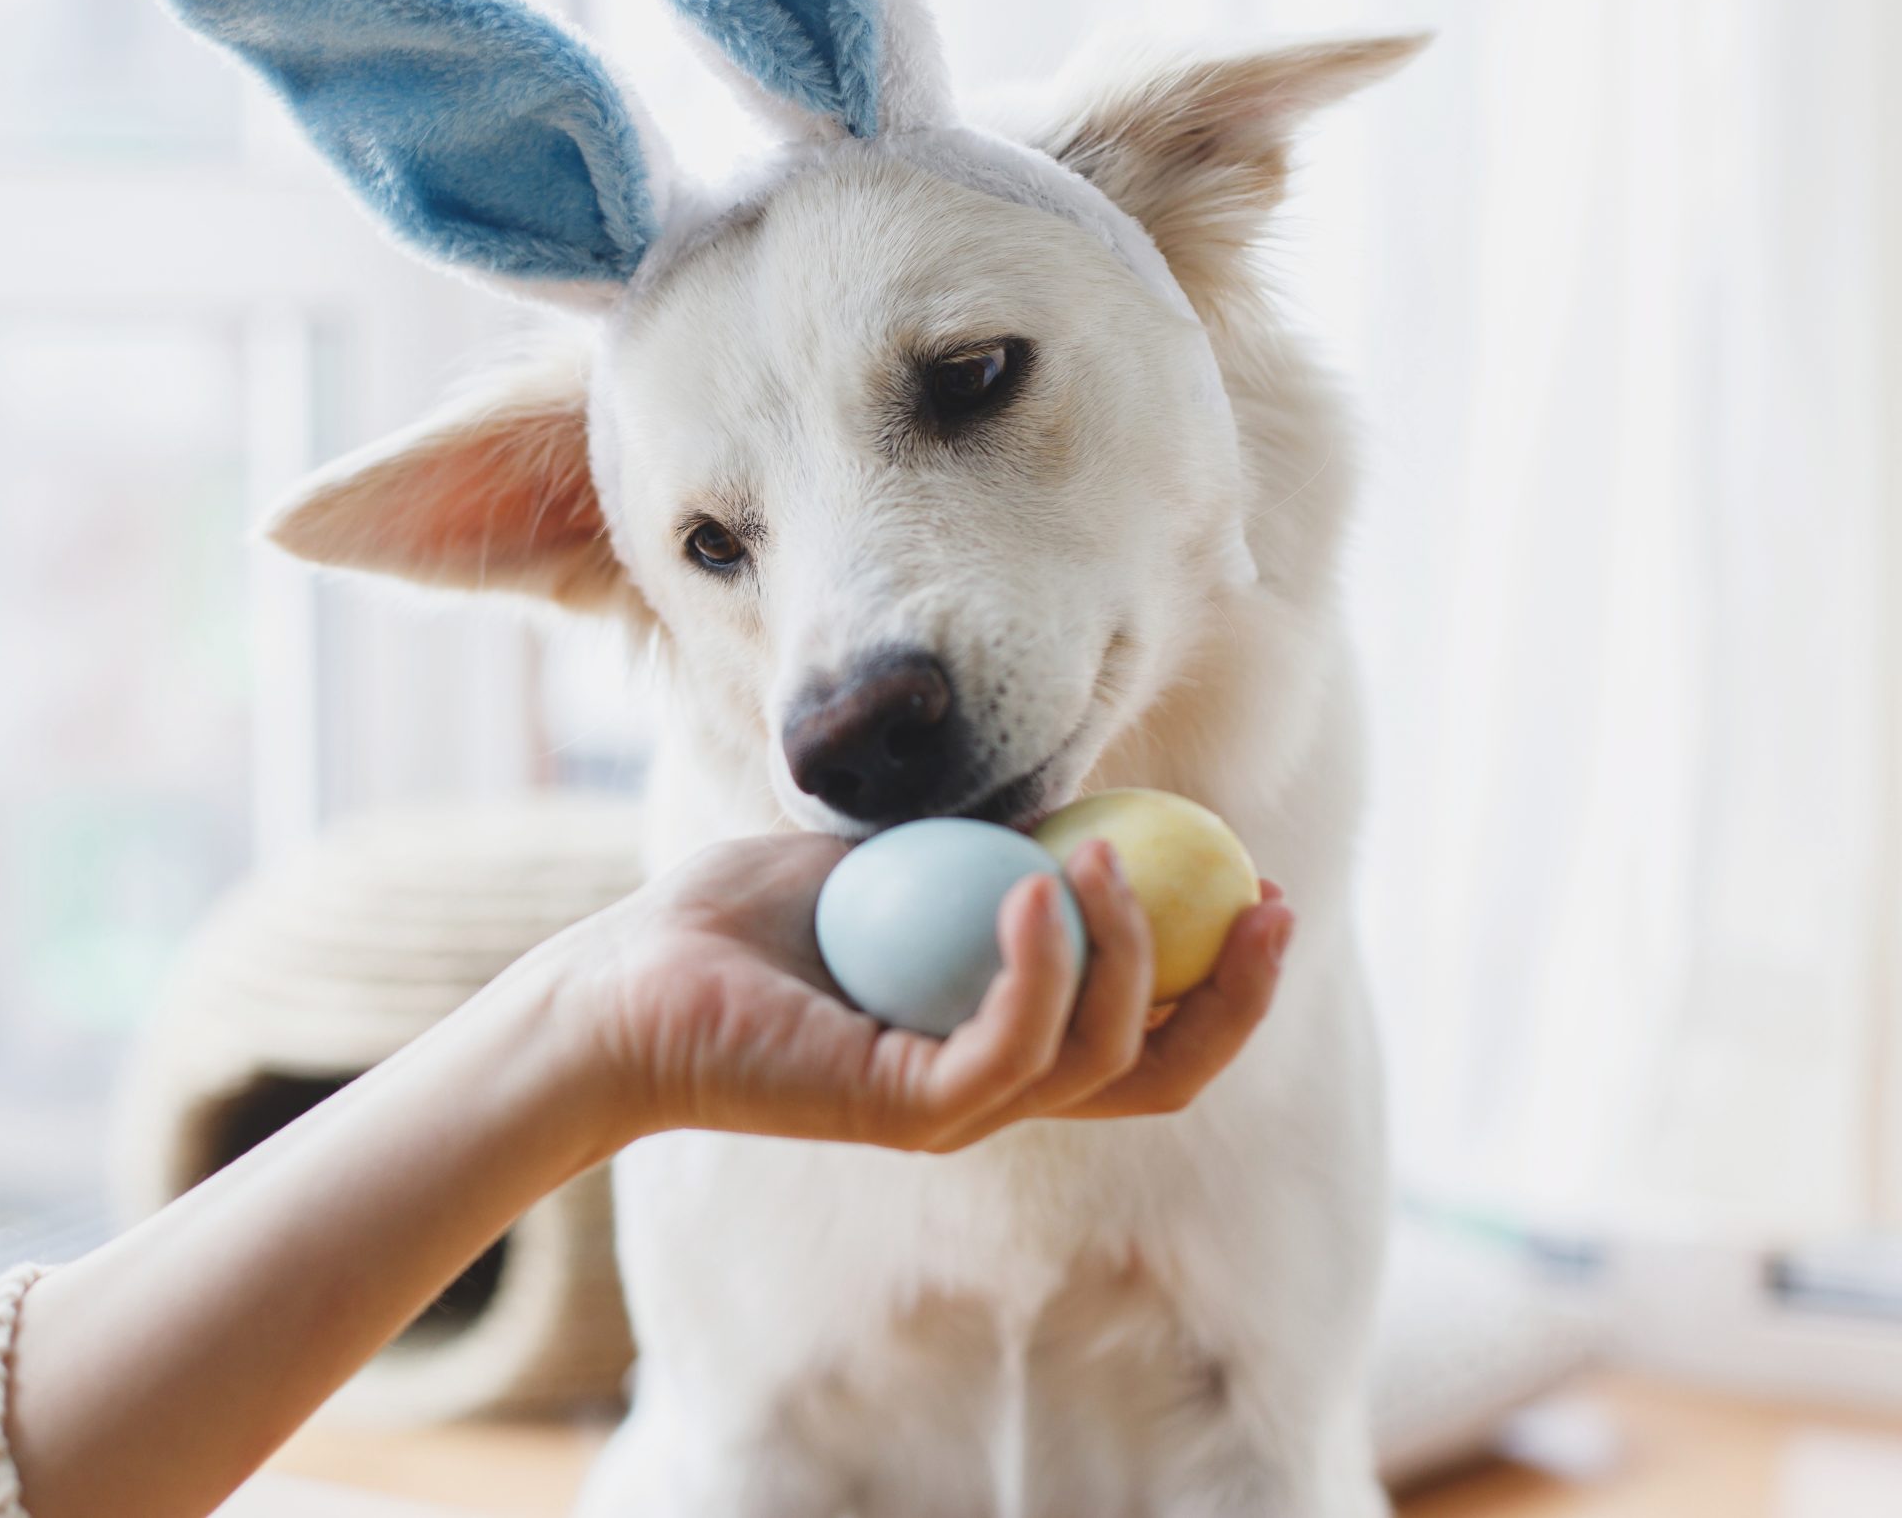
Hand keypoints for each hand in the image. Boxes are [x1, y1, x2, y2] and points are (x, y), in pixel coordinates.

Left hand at [549, 833, 1293, 1153]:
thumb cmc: (749, 915)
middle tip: (1265, 901)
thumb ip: (987, 842)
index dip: (1226, 974)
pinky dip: (1042, 967)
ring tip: (1106, 855)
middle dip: (1237, 995)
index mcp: (1006, 1038)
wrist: (636, 971)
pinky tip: (1038, 884)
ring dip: (1131, 951)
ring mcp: (954, 1107)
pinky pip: (1010, 1049)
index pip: (1151, 1031)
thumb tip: (1086, 790)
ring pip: (1100, 1060)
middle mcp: (995, 1086)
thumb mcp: (897, 857)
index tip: (1261, 882)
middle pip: (1161, 1072)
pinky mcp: (906, 1110)